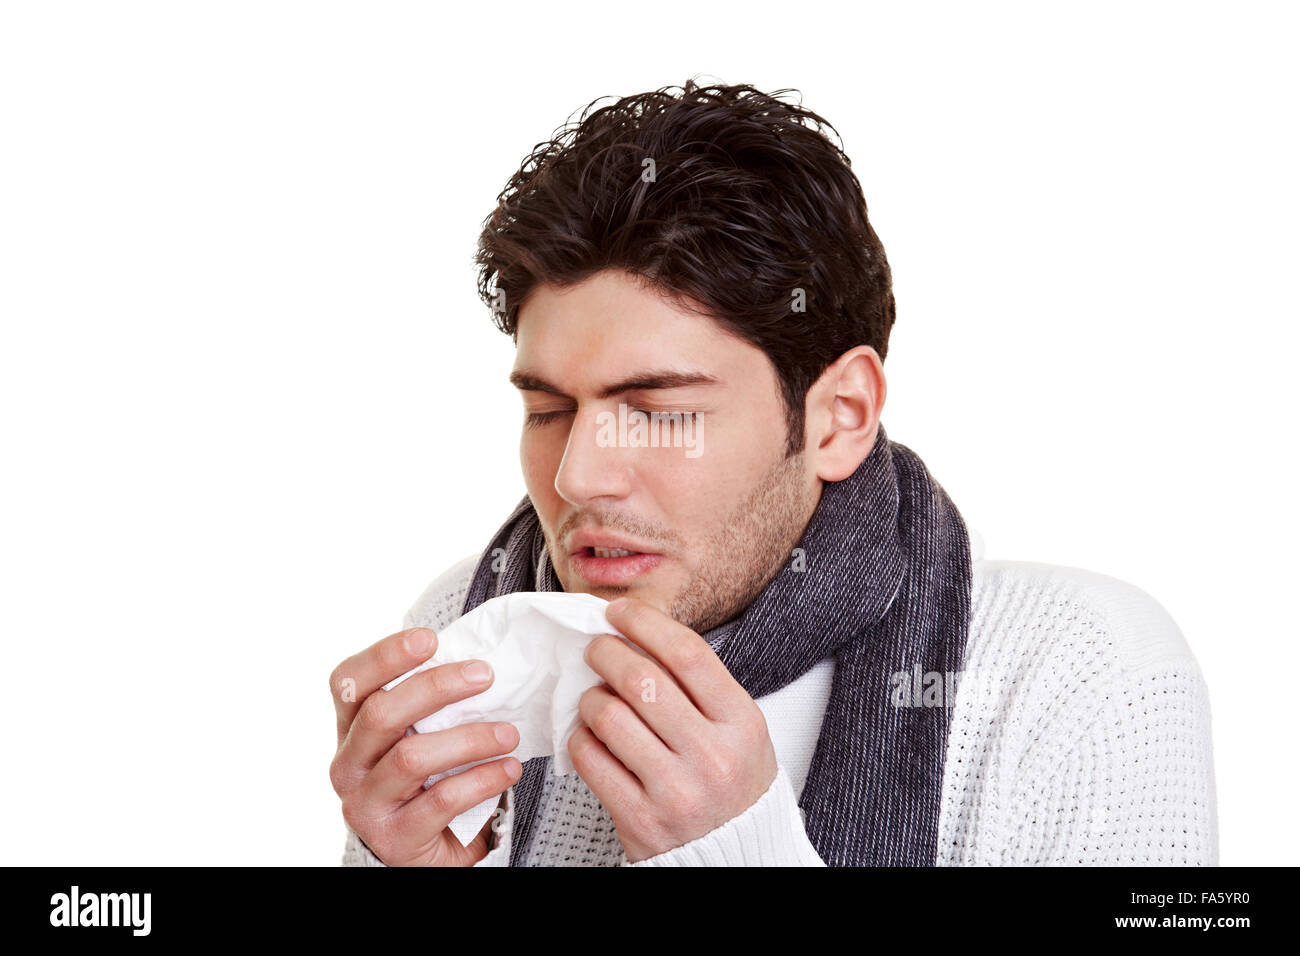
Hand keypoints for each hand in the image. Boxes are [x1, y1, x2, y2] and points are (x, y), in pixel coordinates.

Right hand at [329, 626, 520, 865]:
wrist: (427, 854)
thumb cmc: (426, 782)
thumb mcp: (417, 739)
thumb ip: (427, 706)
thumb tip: (474, 661)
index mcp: (350, 731)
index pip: (347, 683)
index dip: (383, 656)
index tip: (429, 638)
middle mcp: (347, 766)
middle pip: (380, 714)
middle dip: (436, 687)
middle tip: (485, 675)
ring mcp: (365, 806)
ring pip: (411, 759)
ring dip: (469, 738)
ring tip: (510, 733)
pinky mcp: (394, 839)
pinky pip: (440, 800)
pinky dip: (482, 779)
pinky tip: (509, 769)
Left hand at [568, 598, 778, 861]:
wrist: (736, 854)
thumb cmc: (733, 784)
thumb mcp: (740, 728)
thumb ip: (699, 685)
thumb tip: (638, 636)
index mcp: (742, 723)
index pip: (686, 653)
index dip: (644, 623)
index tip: (619, 613)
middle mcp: (712, 756)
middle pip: (641, 679)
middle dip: (606, 653)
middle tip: (596, 649)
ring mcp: (675, 791)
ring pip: (608, 716)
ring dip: (590, 698)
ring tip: (595, 698)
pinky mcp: (641, 819)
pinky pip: (591, 759)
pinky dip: (581, 737)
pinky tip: (591, 735)